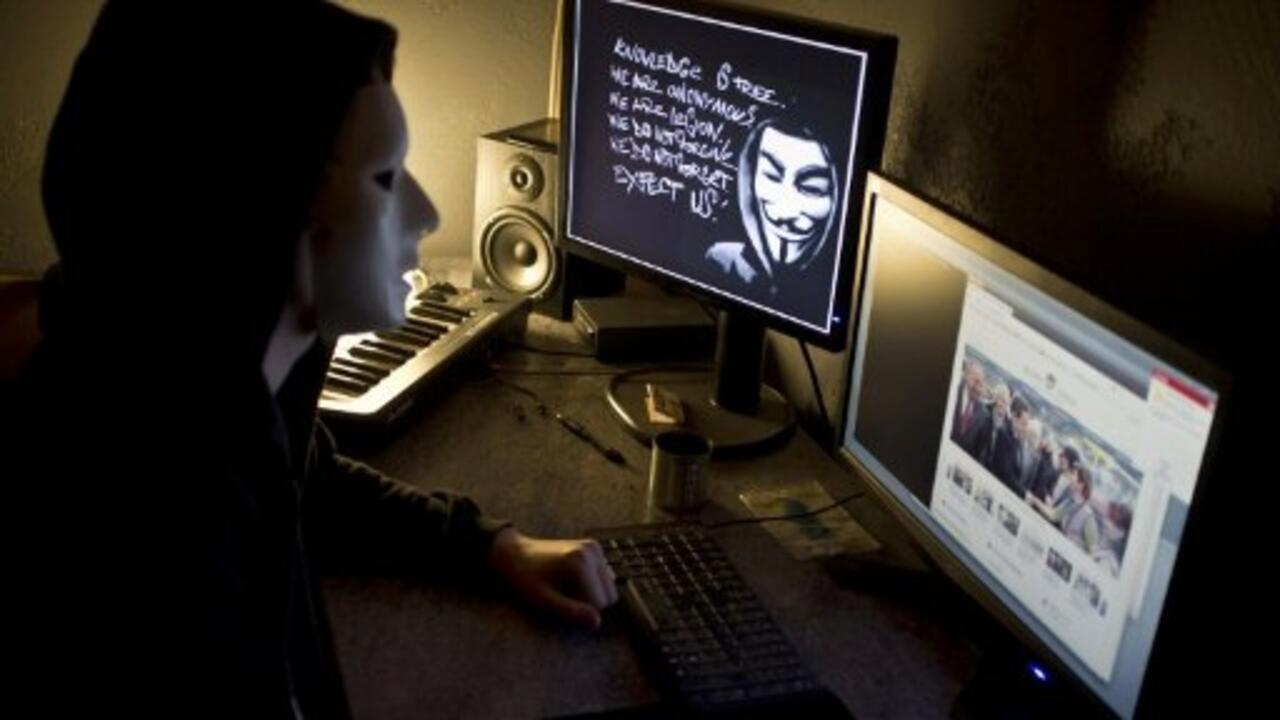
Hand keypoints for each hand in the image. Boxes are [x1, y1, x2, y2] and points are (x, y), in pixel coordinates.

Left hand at [488, 527, 618, 629]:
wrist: (516, 553)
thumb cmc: (526, 579)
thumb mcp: (544, 600)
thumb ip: (570, 612)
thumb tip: (597, 623)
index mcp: (580, 563)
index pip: (600, 604)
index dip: (582, 611)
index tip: (560, 602)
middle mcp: (592, 551)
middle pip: (610, 596)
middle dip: (591, 603)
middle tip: (564, 597)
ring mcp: (595, 548)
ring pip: (610, 588)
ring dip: (593, 594)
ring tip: (568, 588)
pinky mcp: (594, 548)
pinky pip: (605, 578)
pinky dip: (594, 584)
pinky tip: (574, 580)